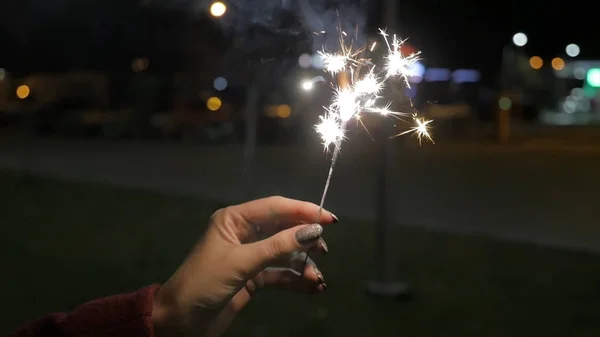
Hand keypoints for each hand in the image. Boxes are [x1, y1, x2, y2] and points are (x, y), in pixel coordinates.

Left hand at [152, 196, 337, 336]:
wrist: (180, 322)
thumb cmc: (204, 283)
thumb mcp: (241, 263)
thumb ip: (277, 246)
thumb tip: (313, 230)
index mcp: (234, 220)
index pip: (275, 207)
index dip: (303, 211)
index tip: (329, 219)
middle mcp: (244, 233)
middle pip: (282, 228)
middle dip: (305, 238)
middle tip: (324, 249)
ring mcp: (249, 256)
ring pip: (284, 253)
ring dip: (303, 264)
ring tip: (317, 277)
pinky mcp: (253, 277)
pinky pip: (280, 274)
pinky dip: (296, 279)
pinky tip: (313, 287)